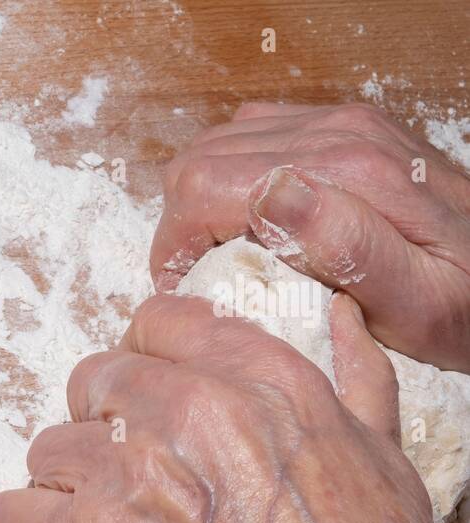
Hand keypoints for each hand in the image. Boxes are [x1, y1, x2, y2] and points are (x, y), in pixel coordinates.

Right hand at [152, 102, 469, 372]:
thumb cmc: (467, 305)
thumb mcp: (418, 303)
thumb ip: (347, 248)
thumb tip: (272, 195)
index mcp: (348, 174)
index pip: (205, 186)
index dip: (175, 242)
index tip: (182, 290)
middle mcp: (340, 133)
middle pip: (201, 161)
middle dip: (181, 225)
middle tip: (197, 280)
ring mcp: (342, 124)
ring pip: (218, 145)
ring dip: (202, 202)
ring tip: (222, 257)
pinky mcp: (344, 128)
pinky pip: (253, 137)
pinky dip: (232, 180)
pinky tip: (253, 224)